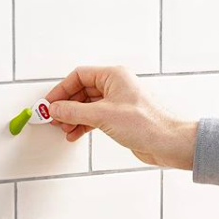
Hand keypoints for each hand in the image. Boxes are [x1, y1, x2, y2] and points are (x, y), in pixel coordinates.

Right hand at [45, 66, 197, 169]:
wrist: (169, 143)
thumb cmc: (147, 124)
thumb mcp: (102, 115)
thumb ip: (74, 112)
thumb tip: (54, 109)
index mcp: (113, 76)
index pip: (79, 76)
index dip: (61, 90)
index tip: (49, 104)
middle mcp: (115, 86)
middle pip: (81, 91)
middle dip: (65, 105)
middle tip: (53, 118)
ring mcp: (117, 102)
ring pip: (86, 106)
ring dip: (72, 117)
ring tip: (63, 128)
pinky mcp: (118, 118)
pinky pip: (93, 117)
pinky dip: (82, 125)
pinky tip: (74, 134)